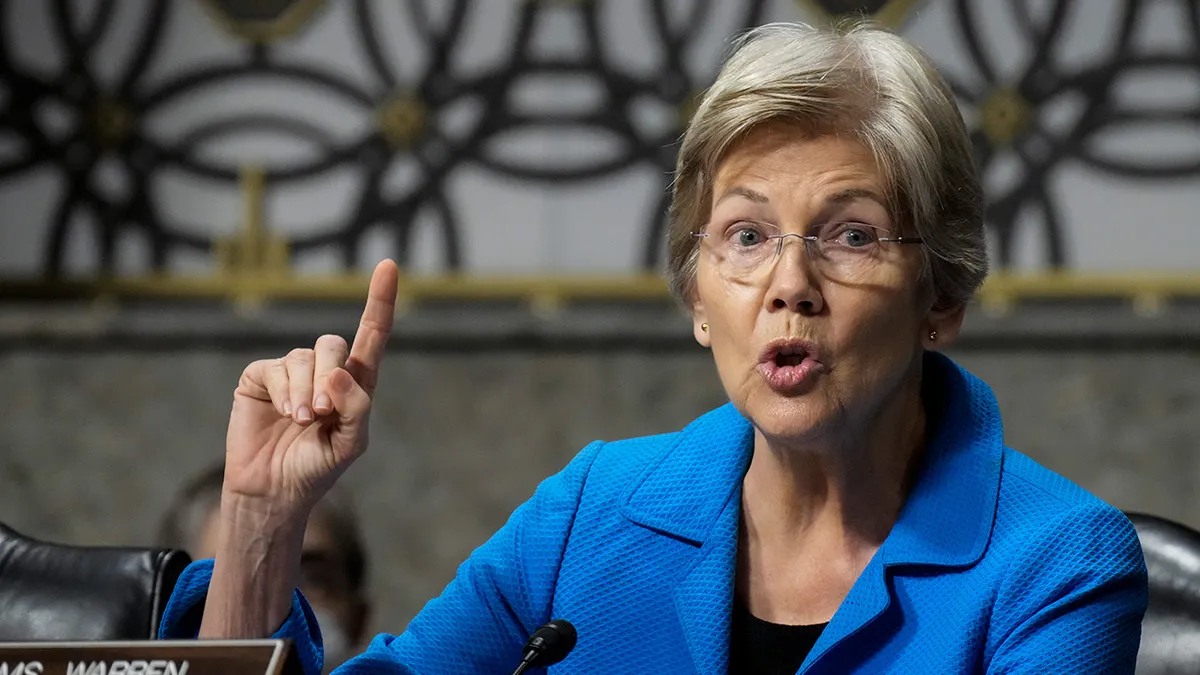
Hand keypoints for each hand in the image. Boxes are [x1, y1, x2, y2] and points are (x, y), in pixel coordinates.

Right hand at [222, 259, 398, 512]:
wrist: (275, 490)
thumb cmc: (317, 467)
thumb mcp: (350, 442)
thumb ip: (357, 407)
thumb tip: (340, 374)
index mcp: (355, 382)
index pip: (372, 334)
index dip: (380, 300)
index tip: (388, 266)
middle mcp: (325, 370)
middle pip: (335, 345)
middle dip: (330, 377)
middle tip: (321, 414)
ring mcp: (292, 371)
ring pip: (305, 358)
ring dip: (305, 392)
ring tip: (301, 422)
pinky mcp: (261, 377)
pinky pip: (276, 369)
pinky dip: (284, 393)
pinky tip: (284, 416)